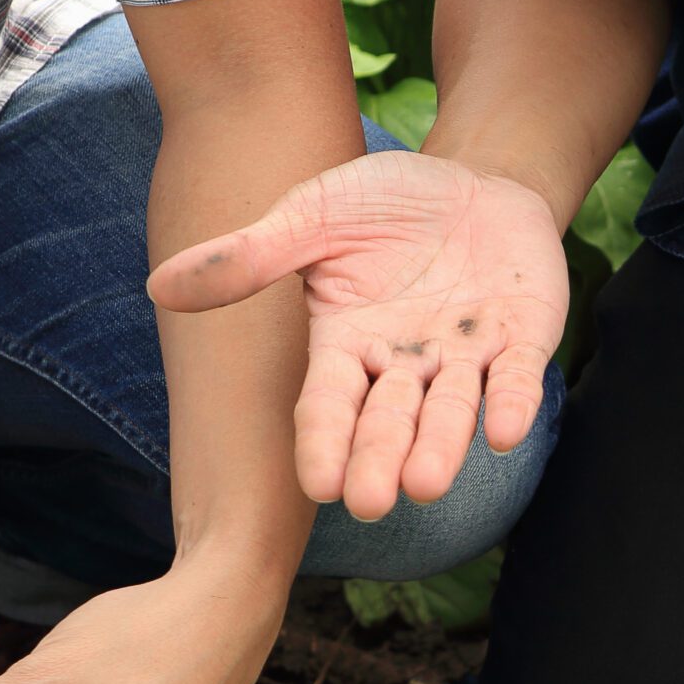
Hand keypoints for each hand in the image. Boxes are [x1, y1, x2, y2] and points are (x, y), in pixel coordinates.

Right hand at [147, 150, 568, 520]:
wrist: (472, 180)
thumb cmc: (384, 206)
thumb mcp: (312, 217)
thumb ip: (251, 257)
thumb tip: (161, 285)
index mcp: (348, 346)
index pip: (330, 405)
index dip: (326, 443)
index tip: (318, 485)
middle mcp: (406, 365)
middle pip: (389, 422)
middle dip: (380, 460)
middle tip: (369, 504)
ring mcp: (466, 357)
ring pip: (452, 413)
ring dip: (442, 448)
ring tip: (427, 486)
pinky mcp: (523, 339)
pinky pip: (518, 378)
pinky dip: (512, 403)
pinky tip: (505, 433)